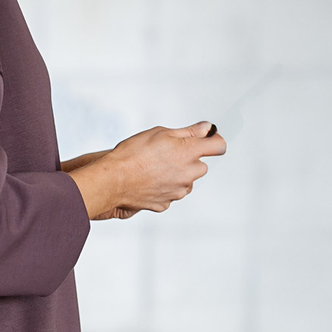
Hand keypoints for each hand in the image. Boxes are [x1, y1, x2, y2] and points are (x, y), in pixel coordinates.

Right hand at [67, 121, 225, 219]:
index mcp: (189, 153)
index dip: (213, 140)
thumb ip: (188, 132)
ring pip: (185, 181)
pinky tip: (148, 180)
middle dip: (189, 160)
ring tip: (154, 168)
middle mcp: (188, 174)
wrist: (113, 180)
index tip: (207, 139)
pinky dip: (163, 187)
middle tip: (167, 154)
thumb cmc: (132, 154)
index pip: (218, 146)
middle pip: (201, 166)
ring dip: (177, 175)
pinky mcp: (166, 203)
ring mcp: (178, 191)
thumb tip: (206, 129)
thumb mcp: (161, 133)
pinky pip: (170, 193)